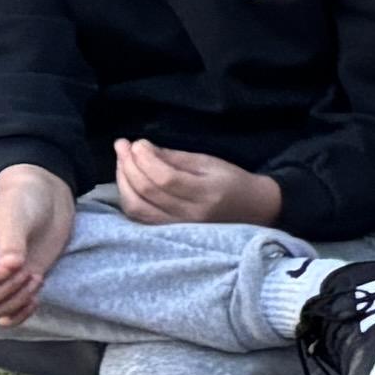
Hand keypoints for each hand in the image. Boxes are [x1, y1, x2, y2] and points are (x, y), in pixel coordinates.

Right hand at [0, 164, 76, 323]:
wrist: (45, 204)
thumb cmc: (22, 204)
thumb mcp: (14, 217)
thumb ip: (11, 242)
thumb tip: (12, 266)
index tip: (11, 267)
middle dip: (5, 292)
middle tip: (29, 272)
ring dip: (16, 301)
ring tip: (36, 278)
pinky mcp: (15, 289)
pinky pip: (8, 316)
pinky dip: (21, 314)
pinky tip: (36, 299)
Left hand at [106, 140, 280, 227]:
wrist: (252, 210)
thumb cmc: (232, 181)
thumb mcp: (209, 162)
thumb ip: (174, 158)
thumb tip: (141, 149)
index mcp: (206, 194)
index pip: (165, 178)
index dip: (145, 159)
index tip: (137, 142)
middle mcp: (190, 215)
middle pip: (147, 191)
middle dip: (128, 165)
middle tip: (122, 145)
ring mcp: (178, 227)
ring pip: (137, 207)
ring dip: (123, 182)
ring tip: (122, 162)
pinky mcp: (168, 232)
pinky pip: (138, 216)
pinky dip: (127, 197)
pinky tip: (126, 182)